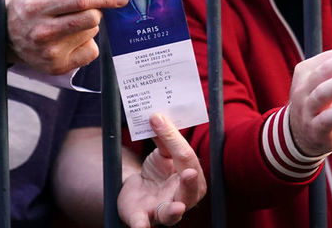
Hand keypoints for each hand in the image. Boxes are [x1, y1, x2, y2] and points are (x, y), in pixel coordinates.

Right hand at [5, 0, 127, 73]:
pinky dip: (87, 44)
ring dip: (89, 26)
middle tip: (87, 9)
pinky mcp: (57, 67)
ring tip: (68, 25)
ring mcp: (49, 52)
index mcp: (38, 6)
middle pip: (92, 19)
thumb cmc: (32, 6)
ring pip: (92, 33)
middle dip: (97, 11)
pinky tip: (70, 41)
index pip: (82, 0)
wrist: (5, 35)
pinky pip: (91, 51)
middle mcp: (43, 31)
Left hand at [118, 113, 205, 227]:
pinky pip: (142, 224)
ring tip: (177, 208)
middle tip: (189, 173)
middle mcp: (183, 198)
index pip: (186, 159)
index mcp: (192, 178)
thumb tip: (156, 115)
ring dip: (174, 211)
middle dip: (189, 183)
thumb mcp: (162, 153)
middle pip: (189, 191)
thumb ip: (163, 138)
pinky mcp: (142, 218)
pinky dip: (141, 226)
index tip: (158, 118)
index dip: (174, 140)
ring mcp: (163, 210)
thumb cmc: (159, 172)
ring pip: (171, 214)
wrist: (139, 192)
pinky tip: (140, 227)